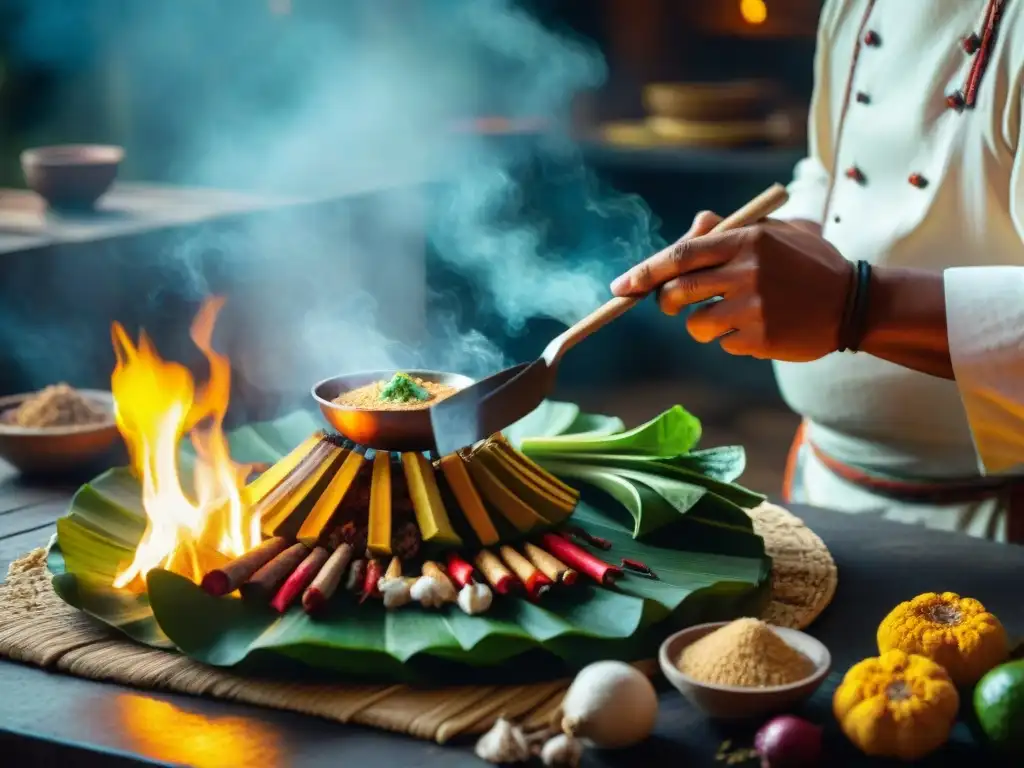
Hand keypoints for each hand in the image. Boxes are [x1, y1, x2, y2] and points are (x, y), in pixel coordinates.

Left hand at [610, 211, 852, 361]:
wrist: (855, 302)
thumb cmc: (808, 264)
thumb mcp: (776, 233)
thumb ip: (732, 229)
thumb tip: (694, 226)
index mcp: (747, 241)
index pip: (680, 255)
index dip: (644, 272)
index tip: (621, 286)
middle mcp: (747, 272)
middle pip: (677, 292)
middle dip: (665, 301)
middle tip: (673, 303)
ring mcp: (754, 308)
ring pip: (695, 325)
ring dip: (702, 324)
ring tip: (730, 316)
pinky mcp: (761, 339)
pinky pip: (723, 344)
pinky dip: (732, 340)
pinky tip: (759, 328)